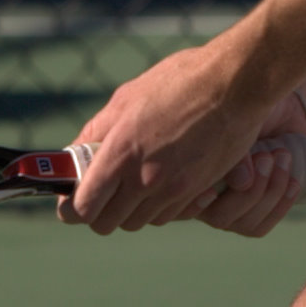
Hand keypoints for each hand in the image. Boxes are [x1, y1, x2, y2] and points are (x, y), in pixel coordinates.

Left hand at [64, 41, 274, 234]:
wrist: (233, 86)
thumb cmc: (178, 83)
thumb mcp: (126, 99)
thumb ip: (97, 132)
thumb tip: (74, 154)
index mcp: (119, 152)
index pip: (83, 208)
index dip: (72, 208)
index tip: (72, 200)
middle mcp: (143, 178)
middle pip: (106, 223)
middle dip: (98, 212)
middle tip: (101, 192)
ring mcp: (171, 189)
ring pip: (137, 222)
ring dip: (129, 209)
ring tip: (133, 183)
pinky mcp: (195, 192)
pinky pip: (167, 214)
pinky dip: (158, 206)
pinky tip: (161, 182)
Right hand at [190, 98, 305, 238]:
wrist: (265, 101)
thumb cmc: (237, 105)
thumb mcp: (228, 118)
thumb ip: (224, 146)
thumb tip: (243, 182)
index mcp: (180, 174)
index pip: (179, 207)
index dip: (196, 204)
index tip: (214, 188)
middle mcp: (197, 198)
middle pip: (219, 217)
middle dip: (250, 191)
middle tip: (267, 155)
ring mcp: (223, 210)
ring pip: (244, 223)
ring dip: (270, 192)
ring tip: (283, 156)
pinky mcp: (250, 215)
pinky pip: (261, 226)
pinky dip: (281, 205)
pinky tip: (292, 182)